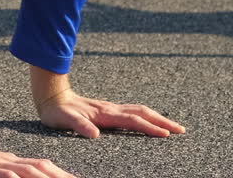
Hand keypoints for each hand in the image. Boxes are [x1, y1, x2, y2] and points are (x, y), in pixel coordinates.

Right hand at [0, 104, 76, 177]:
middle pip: (40, 169)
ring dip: (43, 177)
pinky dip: (11, 177)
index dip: (62, 174)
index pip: (43, 168)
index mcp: (11, 163)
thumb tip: (28, 171)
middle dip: (61, 177)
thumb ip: (10, 168)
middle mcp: (7, 163)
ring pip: (24, 171)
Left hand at [36, 87, 186, 138]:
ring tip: (172, 127)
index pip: (132, 121)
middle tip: (181, 130)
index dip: (149, 128)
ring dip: (157, 118)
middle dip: (163, 121)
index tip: (165, 134)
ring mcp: (111, 108)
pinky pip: (133, 112)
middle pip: (142, 113)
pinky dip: (147, 117)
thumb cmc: (57, 112)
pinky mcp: (108, 110)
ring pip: (139, 111)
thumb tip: (94, 135)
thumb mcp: (64, 120)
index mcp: (104, 113)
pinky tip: (150, 122)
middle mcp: (111, 109)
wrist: (51, 97)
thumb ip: (79, 126)